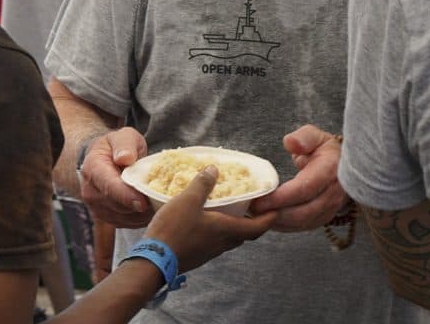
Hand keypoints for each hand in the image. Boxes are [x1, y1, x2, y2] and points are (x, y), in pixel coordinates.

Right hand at [78, 127, 153, 228]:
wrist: (105, 159)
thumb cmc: (117, 146)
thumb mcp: (123, 136)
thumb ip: (125, 144)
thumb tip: (125, 158)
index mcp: (93, 168)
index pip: (109, 186)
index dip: (126, 196)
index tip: (143, 203)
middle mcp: (90, 191)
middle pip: (117, 206)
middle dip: (140, 206)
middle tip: (162, 202)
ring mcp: (96, 207)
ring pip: (123, 218)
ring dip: (142, 214)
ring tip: (159, 204)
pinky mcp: (106, 217)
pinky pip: (126, 224)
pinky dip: (140, 219)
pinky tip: (152, 209)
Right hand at [144, 165, 276, 272]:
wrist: (154, 260)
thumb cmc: (174, 229)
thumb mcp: (188, 199)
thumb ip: (203, 184)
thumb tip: (215, 169)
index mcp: (226, 230)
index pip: (257, 227)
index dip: (269, 219)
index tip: (276, 209)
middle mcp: (222, 243)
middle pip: (245, 234)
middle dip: (252, 222)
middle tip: (251, 207)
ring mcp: (209, 252)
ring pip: (230, 239)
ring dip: (234, 226)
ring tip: (229, 211)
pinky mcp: (198, 255)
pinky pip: (215, 242)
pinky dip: (218, 231)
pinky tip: (205, 221)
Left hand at [249, 124, 347, 231]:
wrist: (343, 167)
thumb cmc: (324, 150)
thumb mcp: (316, 136)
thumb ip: (304, 137)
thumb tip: (290, 143)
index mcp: (330, 171)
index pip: (304, 189)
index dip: (280, 198)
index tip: (259, 201)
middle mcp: (333, 194)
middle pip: (303, 212)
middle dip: (275, 214)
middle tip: (252, 211)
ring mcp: (331, 208)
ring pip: (303, 223)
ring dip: (278, 223)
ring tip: (256, 217)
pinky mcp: (324, 217)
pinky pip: (304, 226)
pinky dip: (285, 226)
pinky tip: (268, 221)